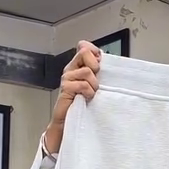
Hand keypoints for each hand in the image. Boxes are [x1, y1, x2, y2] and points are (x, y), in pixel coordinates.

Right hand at [45, 41, 100, 155]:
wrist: (70, 122)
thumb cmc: (84, 104)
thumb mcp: (94, 84)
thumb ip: (98, 71)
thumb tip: (103, 57)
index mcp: (78, 65)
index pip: (84, 46)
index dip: (94, 52)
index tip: (99, 66)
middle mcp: (71, 69)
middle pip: (84, 52)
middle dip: (95, 66)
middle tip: (95, 81)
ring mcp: (67, 78)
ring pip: (87, 71)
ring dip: (93, 85)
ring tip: (91, 94)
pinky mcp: (66, 88)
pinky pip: (83, 84)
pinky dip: (89, 92)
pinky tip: (87, 98)